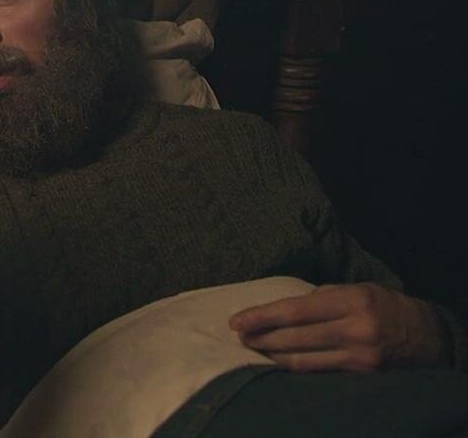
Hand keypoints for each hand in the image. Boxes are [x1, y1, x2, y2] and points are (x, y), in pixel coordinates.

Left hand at [229, 283, 451, 371]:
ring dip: (271, 356)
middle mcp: (355, 329)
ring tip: (252, 348)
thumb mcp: (357, 289)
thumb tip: (281, 308)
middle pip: (294, 338)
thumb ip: (321, 298)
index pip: (295, 310)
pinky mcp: (360, 375)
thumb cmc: (385, 305)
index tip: (237, 321)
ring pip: (302, 361)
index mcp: (351, 301)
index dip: (261, 317)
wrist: (429, 336)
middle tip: (239, 336)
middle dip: (261, 338)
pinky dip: (293, 367)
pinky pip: (317, 372)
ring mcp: (358, 356)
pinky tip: (277, 362)